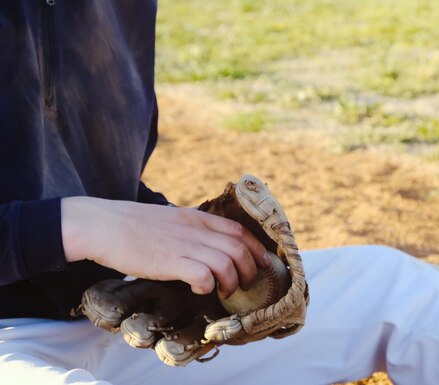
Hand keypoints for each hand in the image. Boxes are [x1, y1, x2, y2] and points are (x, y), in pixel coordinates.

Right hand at [60, 197, 269, 295]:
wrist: (103, 225)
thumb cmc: (135, 226)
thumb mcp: (172, 219)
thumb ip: (193, 229)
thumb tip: (210, 246)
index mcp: (198, 218)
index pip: (240, 231)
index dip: (257, 249)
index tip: (264, 263)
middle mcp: (196, 230)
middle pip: (240, 249)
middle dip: (251, 270)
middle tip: (246, 284)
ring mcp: (184, 245)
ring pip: (227, 264)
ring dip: (232, 282)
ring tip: (224, 291)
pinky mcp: (170, 262)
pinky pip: (203, 275)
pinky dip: (207, 286)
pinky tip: (198, 290)